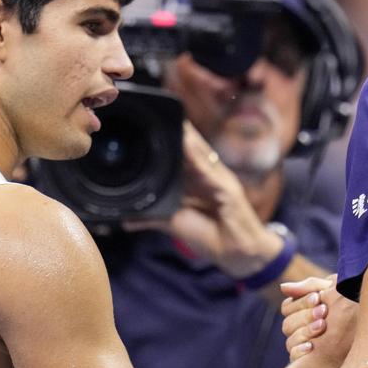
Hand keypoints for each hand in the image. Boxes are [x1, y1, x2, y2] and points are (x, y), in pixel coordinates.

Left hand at [127, 122, 282, 276]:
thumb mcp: (177, 224)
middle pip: (193, 149)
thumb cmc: (211, 237)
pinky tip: (188, 147)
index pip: (184, 155)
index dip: (173, 139)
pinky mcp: (228, 191)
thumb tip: (128, 220)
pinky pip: (210, 172)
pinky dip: (198, 159)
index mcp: (199, 182)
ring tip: (175, 121)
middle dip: (180, 132)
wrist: (239, 255)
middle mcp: (210, 177)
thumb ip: (155, 218)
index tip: (155, 123)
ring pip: (202, 155)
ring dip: (189, 139)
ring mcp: (221, 182)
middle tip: (163, 112)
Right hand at [280, 276, 356, 366]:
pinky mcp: (309, 362)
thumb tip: (283, 287)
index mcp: (301, 312)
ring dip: (305, 331)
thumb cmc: (352, 305)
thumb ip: (310, 286)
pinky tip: (311, 346)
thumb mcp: (334, 290)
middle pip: (288, 324)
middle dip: (305, 316)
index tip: (318, 298)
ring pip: (290, 341)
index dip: (301, 302)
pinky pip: (294, 358)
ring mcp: (303, 346)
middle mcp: (299, 330)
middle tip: (323, 311)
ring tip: (323, 325)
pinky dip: (300, 351)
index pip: (288, 307)